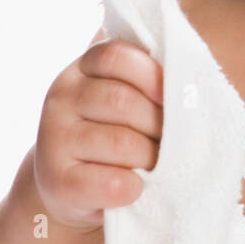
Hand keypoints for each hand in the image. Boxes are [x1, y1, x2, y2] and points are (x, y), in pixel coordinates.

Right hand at [34, 35, 163, 230]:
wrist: (72, 185)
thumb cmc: (114, 130)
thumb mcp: (126, 95)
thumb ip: (148, 76)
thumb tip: (190, 73)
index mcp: (83, 69)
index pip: (116, 56)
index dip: (151, 74)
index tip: (172, 96)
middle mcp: (61, 97)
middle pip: (122, 101)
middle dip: (158, 124)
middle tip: (168, 140)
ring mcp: (53, 139)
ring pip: (122, 142)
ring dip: (150, 157)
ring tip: (154, 163)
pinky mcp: (57, 181)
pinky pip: (111, 182)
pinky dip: (133, 187)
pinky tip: (135, 186)